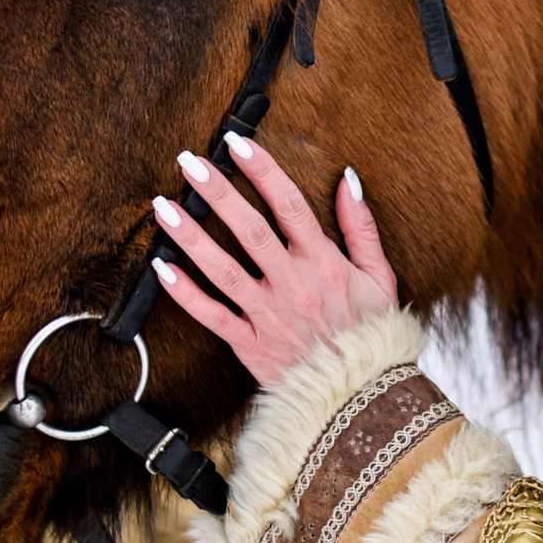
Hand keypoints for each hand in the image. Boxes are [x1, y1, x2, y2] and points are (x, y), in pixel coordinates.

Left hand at [149, 135, 399, 385]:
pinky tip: (162, 269)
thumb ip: (361, 227)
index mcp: (324, 264)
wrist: (363, 397)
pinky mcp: (251, 345)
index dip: (262, 172)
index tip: (237, 145)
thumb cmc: (372, 333)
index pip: (290, 206)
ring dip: (191, 237)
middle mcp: (293, 285)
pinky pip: (212, 316)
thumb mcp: (380, 276)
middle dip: (219, 193)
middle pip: (250, 230)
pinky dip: (185, 294)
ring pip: (223, 270)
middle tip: (191, 163)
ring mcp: (269, 315)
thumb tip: (347, 180)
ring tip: (163, 207)